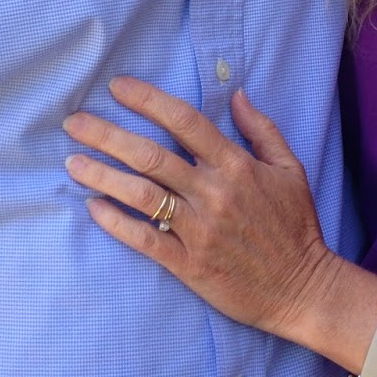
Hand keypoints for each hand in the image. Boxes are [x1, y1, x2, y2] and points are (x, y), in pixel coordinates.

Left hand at [63, 78, 342, 339]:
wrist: (303, 289)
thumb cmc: (296, 227)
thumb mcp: (291, 169)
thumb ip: (262, 129)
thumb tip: (236, 94)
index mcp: (236, 165)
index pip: (184, 121)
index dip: (148, 100)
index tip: (117, 87)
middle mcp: (213, 192)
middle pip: (150, 155)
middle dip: (107, 134)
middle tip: (74, 122)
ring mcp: (199, 230)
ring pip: (140, 195)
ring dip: (102, 175)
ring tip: (72, 161)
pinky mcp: (189, 264)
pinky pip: (144, 240)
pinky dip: (115, 223)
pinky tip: (92, 208)